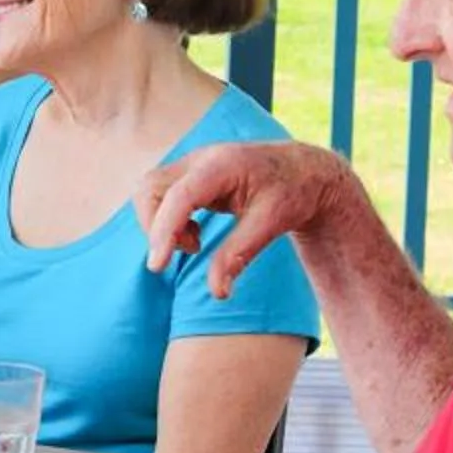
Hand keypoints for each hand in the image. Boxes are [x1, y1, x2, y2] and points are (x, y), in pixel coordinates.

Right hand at [134, 140, 357, 300]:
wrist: (302, 170)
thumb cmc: (292, 193)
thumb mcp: (271, 224)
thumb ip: (239, 255)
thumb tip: (217, 292)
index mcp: (222, 165)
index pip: (179, 196)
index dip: (163, 230)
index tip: (158, 266)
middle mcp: (199, 159)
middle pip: (151, 188)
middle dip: (156, 227)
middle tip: (192, 249)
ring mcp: (191, 164)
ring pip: (150, 191)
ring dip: (161, 223)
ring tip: (195, 241)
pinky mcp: (189, 175)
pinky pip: (161, 196)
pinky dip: (168, 220)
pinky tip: (195, 232)